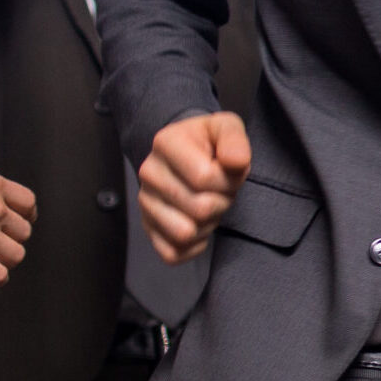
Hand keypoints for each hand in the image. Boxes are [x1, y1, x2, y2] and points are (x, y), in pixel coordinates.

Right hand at [138, 112, 250, 262]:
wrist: (187, 152)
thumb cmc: (209, 142)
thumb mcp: (226, 128)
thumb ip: (234, 140)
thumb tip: (235, 162)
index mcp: (165, 143)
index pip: (205, 178)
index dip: (229, 181)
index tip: (229, 171)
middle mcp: (149, 173)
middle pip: (199, 208)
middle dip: (222, 202)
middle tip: (220, 190)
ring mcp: (145, 202)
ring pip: (185, 233)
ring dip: (207, 224)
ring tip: (208, 205)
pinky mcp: (147, 228)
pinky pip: (172, 253)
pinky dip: (193, 247)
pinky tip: (199, 226)